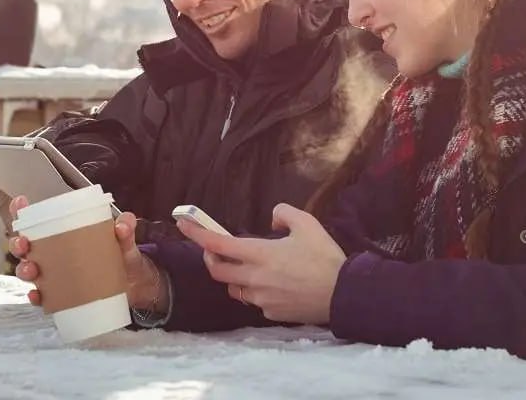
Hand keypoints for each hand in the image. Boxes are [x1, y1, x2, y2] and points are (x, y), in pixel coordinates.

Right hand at [8, 195, 169, 312]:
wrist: (135, 285)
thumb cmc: (121, 255)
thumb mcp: (124, 239)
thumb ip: (126, 227)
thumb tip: (122, 226)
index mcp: (64, 233)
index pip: (38, 220)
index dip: (22, 211)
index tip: (19, 204)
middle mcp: (54, 253)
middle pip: (26, 246)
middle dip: (18, 244)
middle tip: (24, 244)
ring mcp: (56, 275)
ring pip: (29, 271)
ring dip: (24, 269)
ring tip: (32, 269)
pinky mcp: (61, 295)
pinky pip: (43, 297)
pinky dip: (37, 297)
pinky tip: (38, 295)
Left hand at [177, 203, 345, 324]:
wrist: (343, 294)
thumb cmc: (325, 257)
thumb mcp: (307, 224)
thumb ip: (284, 213)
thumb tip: (271, 219)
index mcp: (260, 254)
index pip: (218, 243)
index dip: (197, 233)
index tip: (183, 223)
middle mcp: (254, 278)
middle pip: (217, 270)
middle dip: (211, 257)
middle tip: (216, 248)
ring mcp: (260, 299)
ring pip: (234, 287)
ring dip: (233, 275)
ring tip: (250, 266)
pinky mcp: (270, 313)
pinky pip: (253, 300)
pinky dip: (255, 290)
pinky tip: (274, 284)